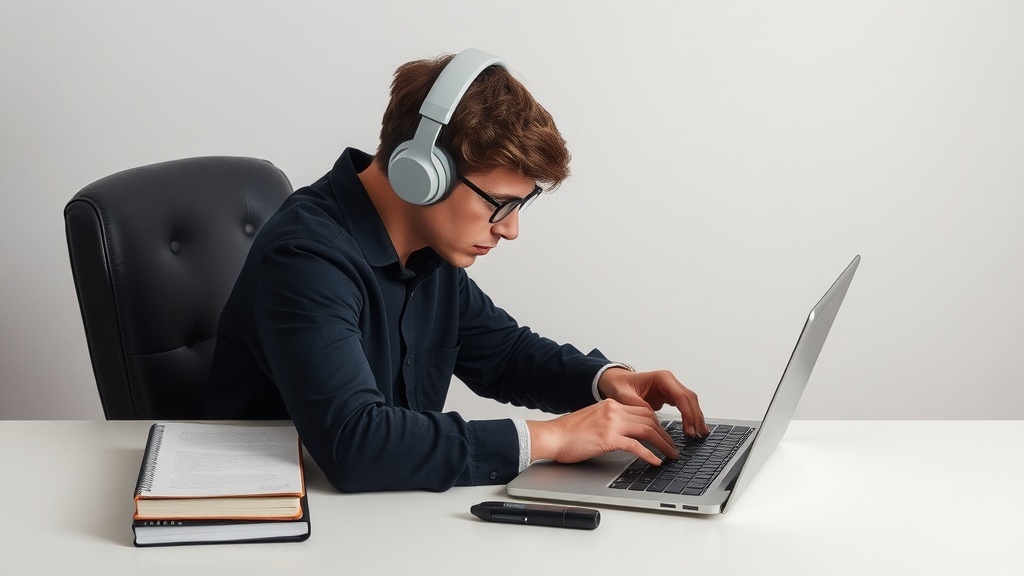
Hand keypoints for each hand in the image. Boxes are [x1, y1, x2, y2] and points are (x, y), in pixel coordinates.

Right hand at [527, 399, 677, 465]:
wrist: (550, 436)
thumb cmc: (566, 433)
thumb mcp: (591, 419)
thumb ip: (608, 422)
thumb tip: (623, 434)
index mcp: (610, 404)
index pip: (643, 410)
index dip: (658, 423)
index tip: (665, 434)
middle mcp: (613, 410)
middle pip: (650, 418)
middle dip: (665, 433)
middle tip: (673, 446)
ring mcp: (612, 423)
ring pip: (648, 430)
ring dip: (663, 444)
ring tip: (671, 454)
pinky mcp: (608, 438)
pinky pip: (637, 446)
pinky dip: (649, 454)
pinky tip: (656, 461)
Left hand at [598, 368, 709, 436]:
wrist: (616, 381)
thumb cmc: (619, 385)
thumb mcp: (623, 395)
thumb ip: (638, 406)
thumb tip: (651, 419)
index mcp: (662, 378)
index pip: (680, 396)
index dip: (687, 413)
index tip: (689, 428)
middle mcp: (669, 381)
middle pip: (690, 398)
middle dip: (696, 417)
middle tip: (698, 434)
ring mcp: (671, 388)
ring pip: (690, 402)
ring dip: (696, 417)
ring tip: (700, 433)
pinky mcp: (669, 396)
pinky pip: (684, 406)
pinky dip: (690, 417)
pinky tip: (693, 428)